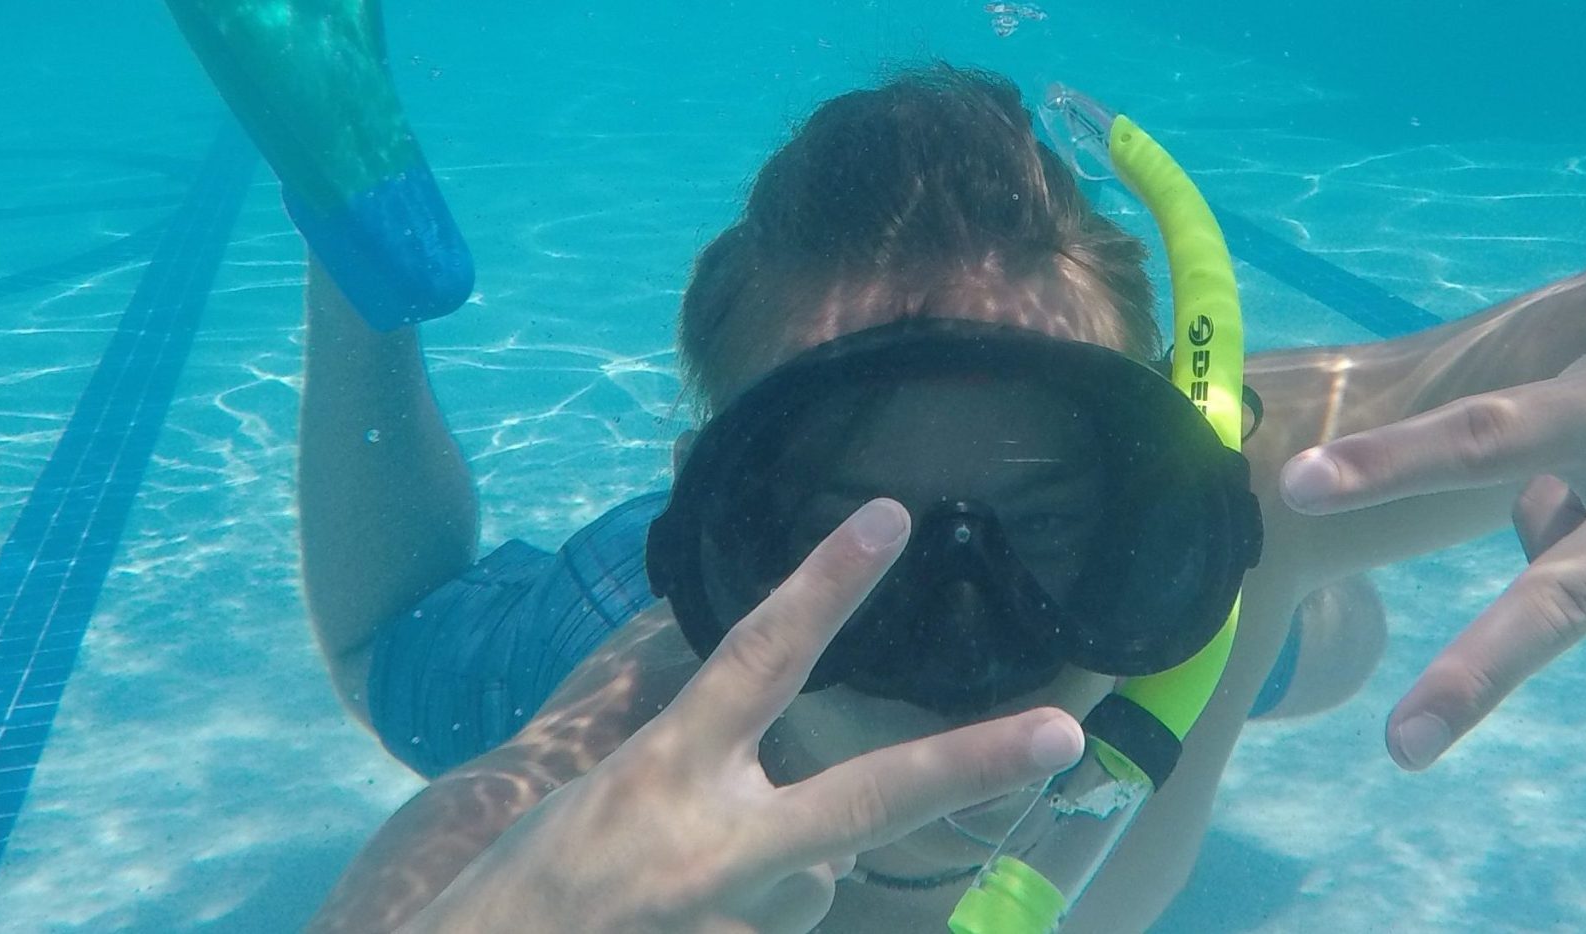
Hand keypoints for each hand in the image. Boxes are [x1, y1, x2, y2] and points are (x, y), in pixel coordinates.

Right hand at [409, 500, 1086, 932]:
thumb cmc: (522, 890)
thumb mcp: (591, 793)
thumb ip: (689, 755)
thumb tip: (745, 701)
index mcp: (660, 775)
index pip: (755, 662)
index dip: (822, 587)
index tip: (888, 519)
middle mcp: (711, 851)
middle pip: (865, 802)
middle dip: (969, 766)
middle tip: (1063, 733)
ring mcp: (733, 924)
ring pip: (820, 882)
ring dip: (784, 877)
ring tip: (684, 892)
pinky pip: (793, 928)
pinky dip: (761, 915)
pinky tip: (690, 917)